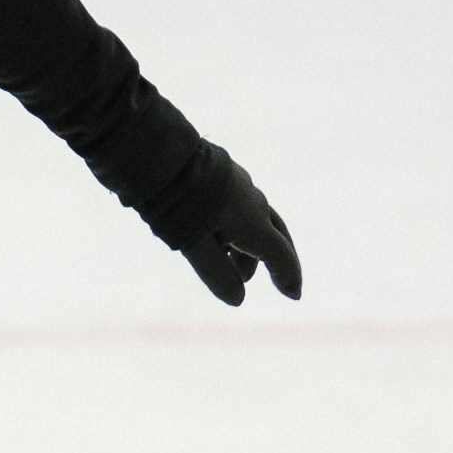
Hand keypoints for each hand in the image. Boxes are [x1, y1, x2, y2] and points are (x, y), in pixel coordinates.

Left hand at [181, 161, 301, 307]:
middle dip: (278, 260)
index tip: (293, 296)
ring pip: (255, 219)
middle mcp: (252, 200)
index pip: (279, 253)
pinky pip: (240, 206)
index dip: (287, 276)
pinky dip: (238, 228)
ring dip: (251, 247)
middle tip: (281, 283)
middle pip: (276, 234)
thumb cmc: (175, 199)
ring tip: (238, 271)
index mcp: (251, 219)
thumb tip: (237, 300)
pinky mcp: (222, 173)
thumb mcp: (193, 242)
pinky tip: (220, 237)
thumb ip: (216, 273)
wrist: (159, 151)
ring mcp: (238, 183)